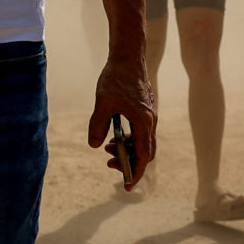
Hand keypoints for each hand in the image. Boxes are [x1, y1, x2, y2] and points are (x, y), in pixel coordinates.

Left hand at [90, 55, 157, 190]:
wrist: (128, 57)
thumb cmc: (116, 78)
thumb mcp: (103, 104)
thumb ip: (98, 126)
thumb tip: (94, 145)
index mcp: (143, 122)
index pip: (142, 156)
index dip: (135, 173)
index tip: (126, 186)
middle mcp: (150, 122)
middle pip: (144, 153)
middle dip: (129, 162)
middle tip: (109, 163)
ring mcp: (148, 116)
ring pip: (141, 142)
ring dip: (126, 149)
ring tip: (106, 148)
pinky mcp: (143, 111)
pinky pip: (139, 132)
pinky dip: (128, 139)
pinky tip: (112, 135)